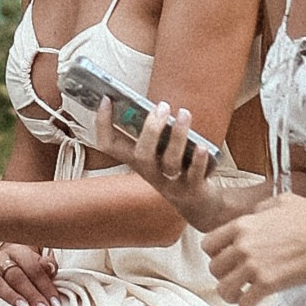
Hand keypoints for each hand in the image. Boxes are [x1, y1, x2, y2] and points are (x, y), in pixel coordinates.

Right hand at [0, 239, 61, 305]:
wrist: (3, 259)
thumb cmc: (24, 264)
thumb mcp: (38, 261)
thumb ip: (47, 265)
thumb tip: (50, 267)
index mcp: (18, 251)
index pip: (34, 268)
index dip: (45, 286)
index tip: (55, 303)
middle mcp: (0, 258)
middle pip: (16, 276)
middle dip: (31, 295)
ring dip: (11, 297)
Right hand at [120, 101, 275, 232]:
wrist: (199, 205)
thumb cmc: (178, 170)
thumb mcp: (160, 153)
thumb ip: (155, 134)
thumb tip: (155, 104)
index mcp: (137, 162)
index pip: (110, 146)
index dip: (103, 124)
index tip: (106, 100)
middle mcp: (150, 174)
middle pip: (142, 155)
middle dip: (151, 129)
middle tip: (162, 106)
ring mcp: (171, 184)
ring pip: (169, 162)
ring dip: (177, 136)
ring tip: (184, 114)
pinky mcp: (192, 189)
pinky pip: (194, 176)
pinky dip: (198, 161)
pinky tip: (202, 147)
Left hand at [200, 192, 305, 305]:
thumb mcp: (282, 201)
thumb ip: (261, 209)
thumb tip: (255, 215)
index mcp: (243, 225)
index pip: (208, 244)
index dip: (214, 254)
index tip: (224, 259)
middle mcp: (243, 245)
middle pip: (214, 268)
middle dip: (223, 275)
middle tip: (234, 279)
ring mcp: (254, 266)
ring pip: (224, 288)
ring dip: (230, 294)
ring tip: (239, 296)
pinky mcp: (268, 284)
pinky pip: (245, 302)